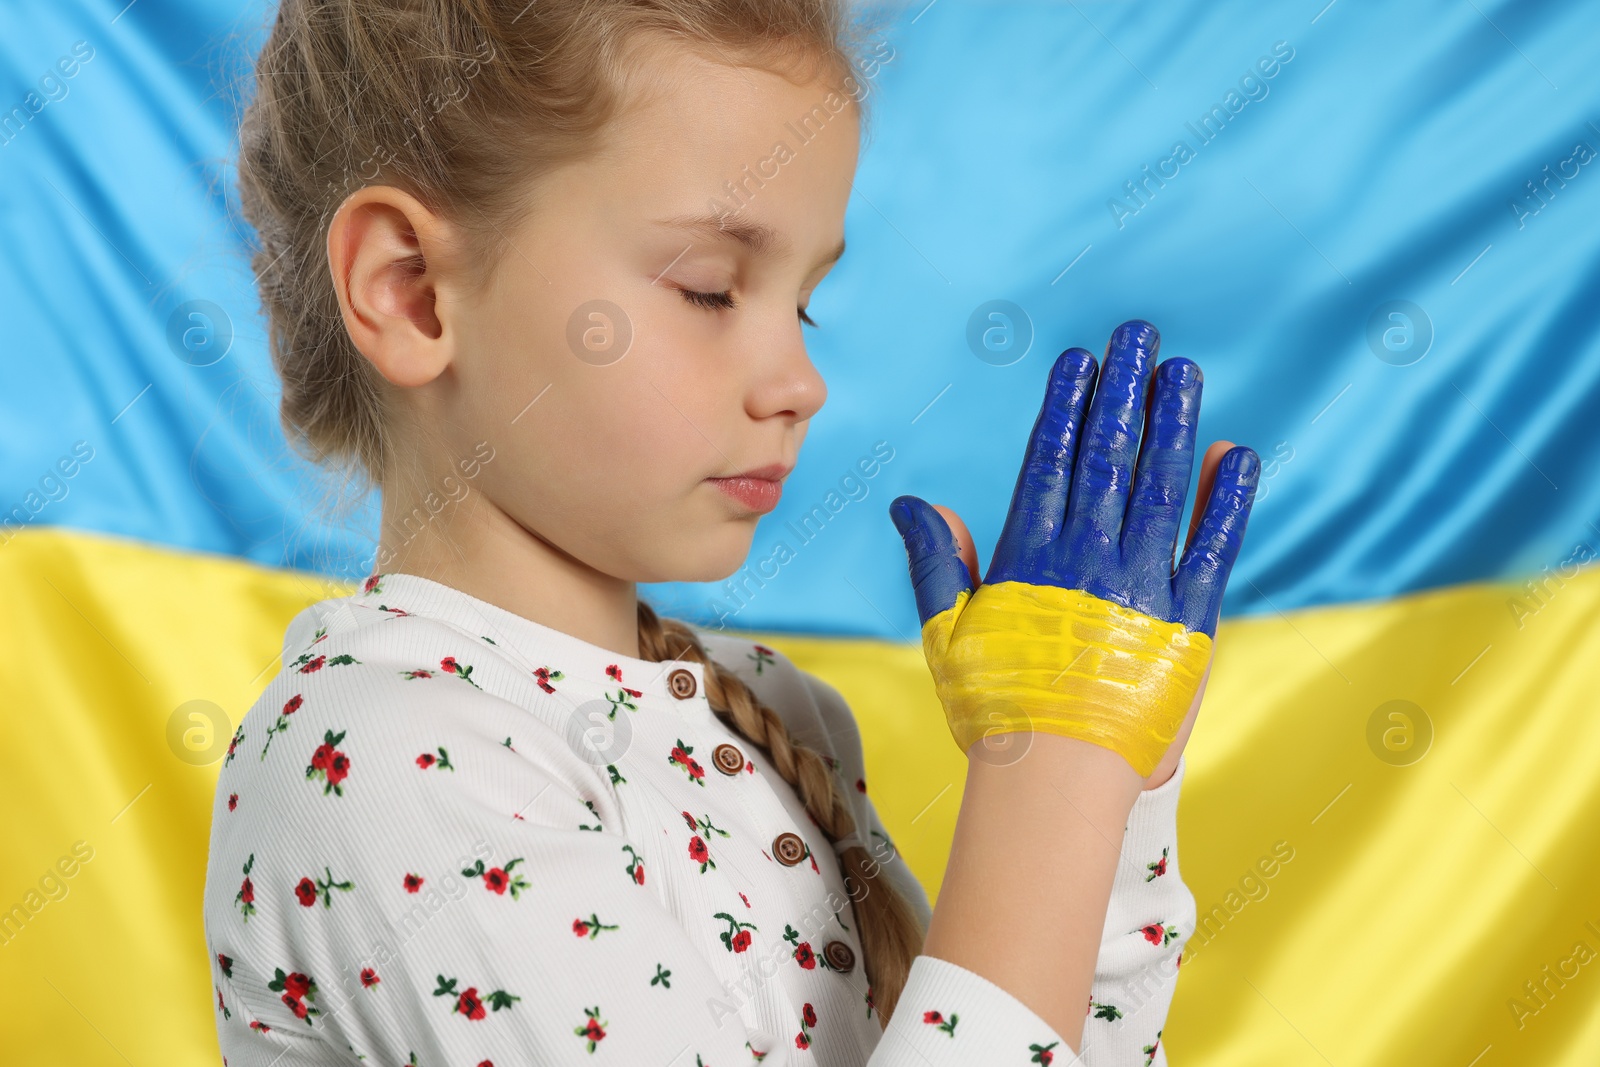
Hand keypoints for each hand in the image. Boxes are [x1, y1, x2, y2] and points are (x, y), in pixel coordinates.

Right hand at [890, 320, 1259, 776]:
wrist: (1054, 787)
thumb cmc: (997, 713)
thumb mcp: (948, 635)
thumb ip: (937, 563)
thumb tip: (913, 503)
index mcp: (1027, 558)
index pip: (1049, 460)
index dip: (1067, 406)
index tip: (1080, 362)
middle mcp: (1086, 560)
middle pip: (1108, 455)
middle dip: (1124, 391)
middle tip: (1139, 336)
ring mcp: (1141, 588)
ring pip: (1161, 486)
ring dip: (1174, 423)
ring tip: (1183, 371)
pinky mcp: (1189, 624)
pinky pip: (1214, 548)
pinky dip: (1227, 500)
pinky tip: (1237, 454)